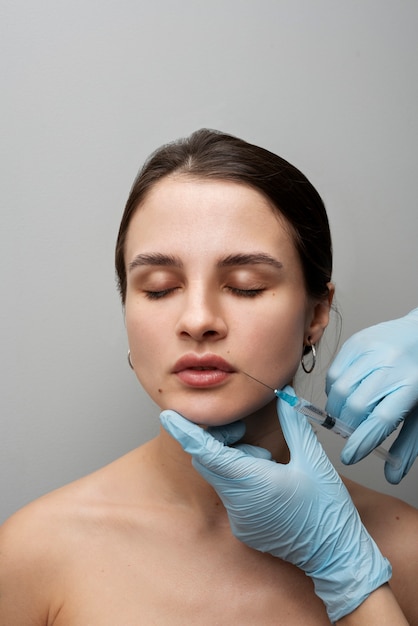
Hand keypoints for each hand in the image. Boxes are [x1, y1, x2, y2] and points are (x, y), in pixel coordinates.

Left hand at [160, 387, 390, 622]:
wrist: (335, 556)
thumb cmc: (327, 511)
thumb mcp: (314, 461)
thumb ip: (294, 425)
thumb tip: (283, 396)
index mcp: (253, 482)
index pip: (206, 452)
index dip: (185, 432)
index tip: (169, 416)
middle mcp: (239, 502)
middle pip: (209, 461)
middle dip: (219, 441)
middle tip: (241, 432)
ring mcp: (239, 518)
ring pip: (221, 477)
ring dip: (235, 461)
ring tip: (267, 463)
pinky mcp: (243, 528)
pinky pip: (231, 495)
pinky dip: (241, 480)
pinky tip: (269, 483)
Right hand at [326, 308, 417, 482]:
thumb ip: (407, 446)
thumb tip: (393, 476)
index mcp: (411, 386)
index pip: (381, 419)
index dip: (362, 441)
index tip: (350, 456)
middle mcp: (391, 366)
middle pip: (356, 405)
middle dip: (348, 425)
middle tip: (350, 432)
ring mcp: (371, 350)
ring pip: (339, 389)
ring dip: (338, 409)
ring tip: (348, 413)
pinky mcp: (356, 342)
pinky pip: (334, 373)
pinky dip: (334, 389)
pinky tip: (346, 393)